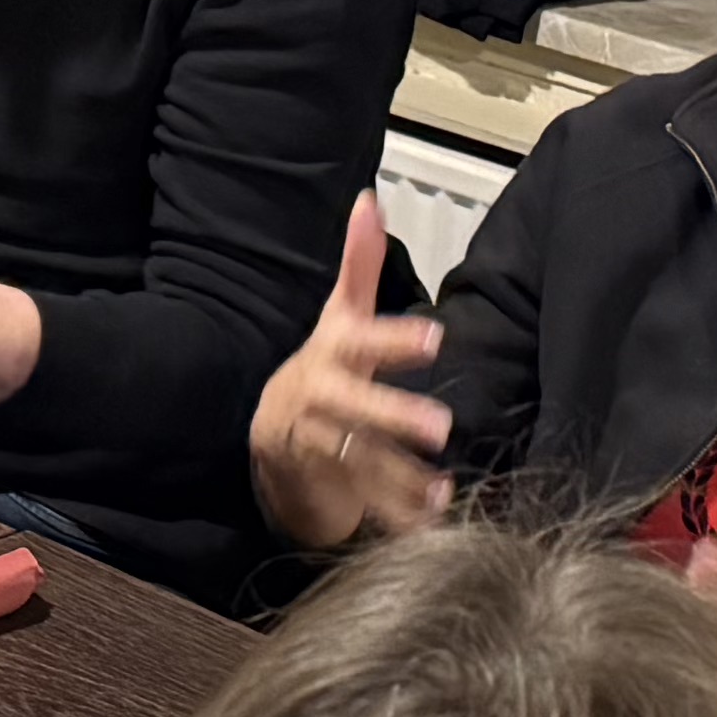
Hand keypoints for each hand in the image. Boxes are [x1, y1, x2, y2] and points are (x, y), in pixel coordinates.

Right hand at [247, 202, 445, 547]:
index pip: (362, 341)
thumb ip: (358, 264)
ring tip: (442, 487)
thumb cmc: (324, 371)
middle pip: (353, 406)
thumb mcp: (339, 317)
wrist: (274, 443)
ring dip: (401, 476)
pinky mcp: (329, 486)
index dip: (395, 341)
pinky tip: (433, 516)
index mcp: (332, 354)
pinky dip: (398, 513)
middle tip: (441, 425)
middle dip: (393, 414)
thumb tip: (370, 199)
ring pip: (359, 460)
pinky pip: (364, 501)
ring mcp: (320, 445)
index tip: (435, 337)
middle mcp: (321, 398)